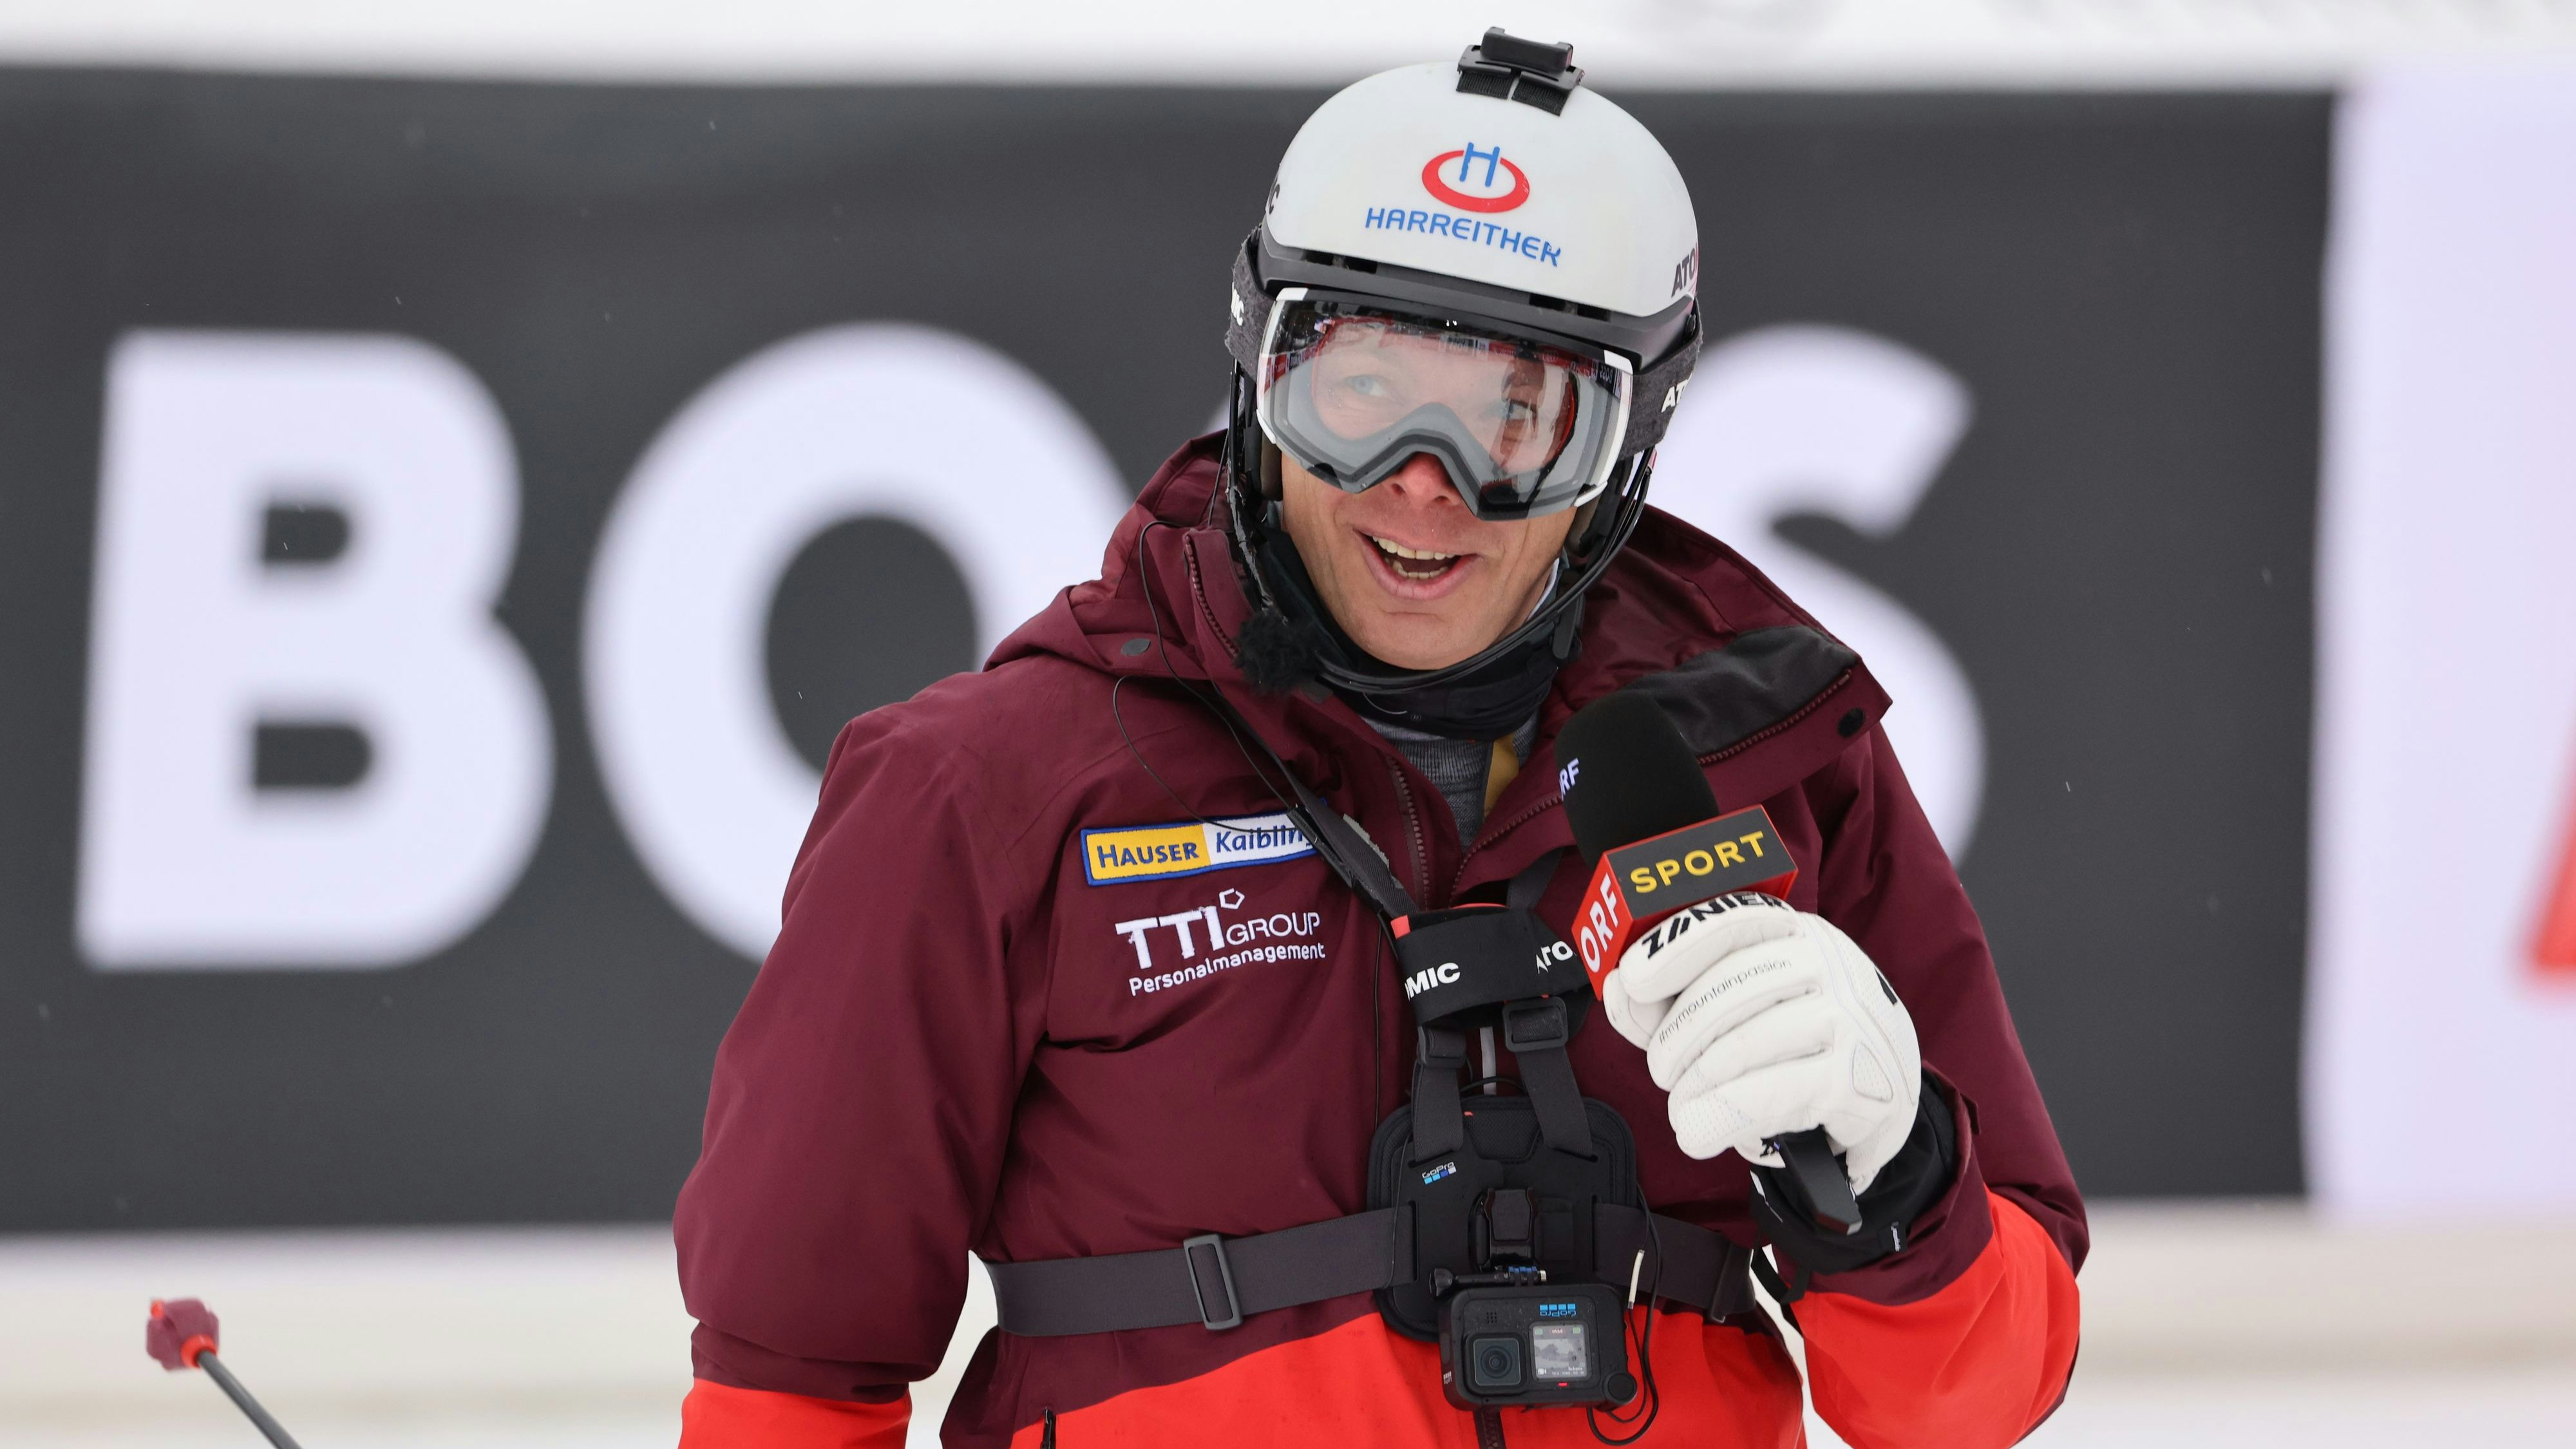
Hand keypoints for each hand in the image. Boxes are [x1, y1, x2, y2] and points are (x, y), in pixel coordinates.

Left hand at [1601, 893, 1920, 1193]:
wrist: (1879, 1097)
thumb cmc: (1794, 1045)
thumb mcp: (1734, 1011)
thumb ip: (1673, 1001)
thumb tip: (1620, 988)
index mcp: (1793, 932)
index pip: (1728, 923)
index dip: (1671, 949)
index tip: (1632, 980)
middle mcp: (1829, 963)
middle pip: (1725, 991)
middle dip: (1675, 1041)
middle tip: (1665, 1074)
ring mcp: (1851, 1018)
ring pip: (1741, 1046)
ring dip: (1693, 1088)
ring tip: (1685, 1109)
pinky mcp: (1859, 1078)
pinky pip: (1767, 1095)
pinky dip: (1718, 1117)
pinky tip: (1699, 1131)